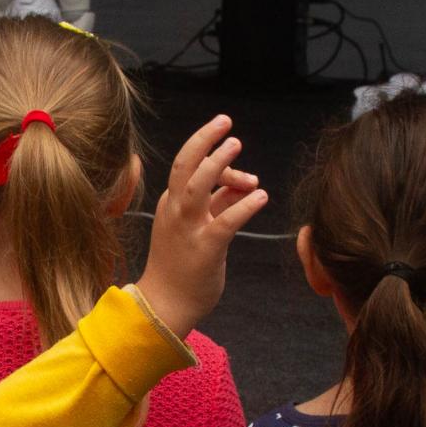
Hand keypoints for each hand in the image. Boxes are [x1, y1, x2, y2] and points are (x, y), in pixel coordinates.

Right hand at [133, 115, 265, 337]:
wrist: (164, 305)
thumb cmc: (180, 266)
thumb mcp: (196, 227)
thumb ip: (218, 203)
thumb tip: (245, 183)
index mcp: (171, 204)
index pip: (188, 167)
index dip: (210, 153)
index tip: (229, 143)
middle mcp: (175, 211)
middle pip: (185, 165)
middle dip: (204, 139)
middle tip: (225, 121)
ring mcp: (188, 229)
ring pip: (198, 186)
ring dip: (218, 162)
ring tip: (236, 143)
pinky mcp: (205, 248)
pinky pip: (225, 221)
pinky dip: (244, 206)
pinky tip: (261, 197)